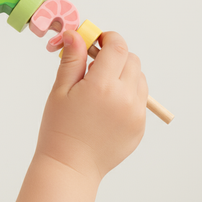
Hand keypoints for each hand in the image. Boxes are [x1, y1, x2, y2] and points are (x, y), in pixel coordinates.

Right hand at [35, 30, 147, 181]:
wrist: (71, 166)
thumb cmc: (59, 128)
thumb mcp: (60, 90)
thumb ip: (73, 59)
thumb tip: (76, 34)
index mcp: (103, 86)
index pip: (117, 47)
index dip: (108, 38)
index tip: (98, 41)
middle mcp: (125, 98)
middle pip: (131, 59)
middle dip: (116, 55)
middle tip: (96, 66)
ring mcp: (136, 114)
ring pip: (139, 78)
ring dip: (125, 73)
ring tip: (104, 87)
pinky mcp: (140, 126)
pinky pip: (141, 98)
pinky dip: (129, 93)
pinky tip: (109, 104)